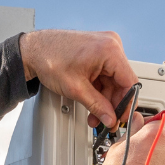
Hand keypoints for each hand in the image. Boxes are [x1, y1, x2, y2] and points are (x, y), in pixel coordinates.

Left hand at [21, 29, 139, 128]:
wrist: (34, 50)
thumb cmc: (49, 58)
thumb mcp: (76, 89)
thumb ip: (97, 106)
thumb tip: (110, 118)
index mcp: (110, 50)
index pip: (129, 81)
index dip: (126, 103)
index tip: (121, 116)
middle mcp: (111, 45)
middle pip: (121, 82)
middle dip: (111, 104)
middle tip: (106, 120)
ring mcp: (104, 47)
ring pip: (112, 81)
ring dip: (104, 99)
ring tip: (94, 115)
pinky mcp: (97, 52)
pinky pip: (104, 74)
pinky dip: (98, 90)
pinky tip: (92, 102)